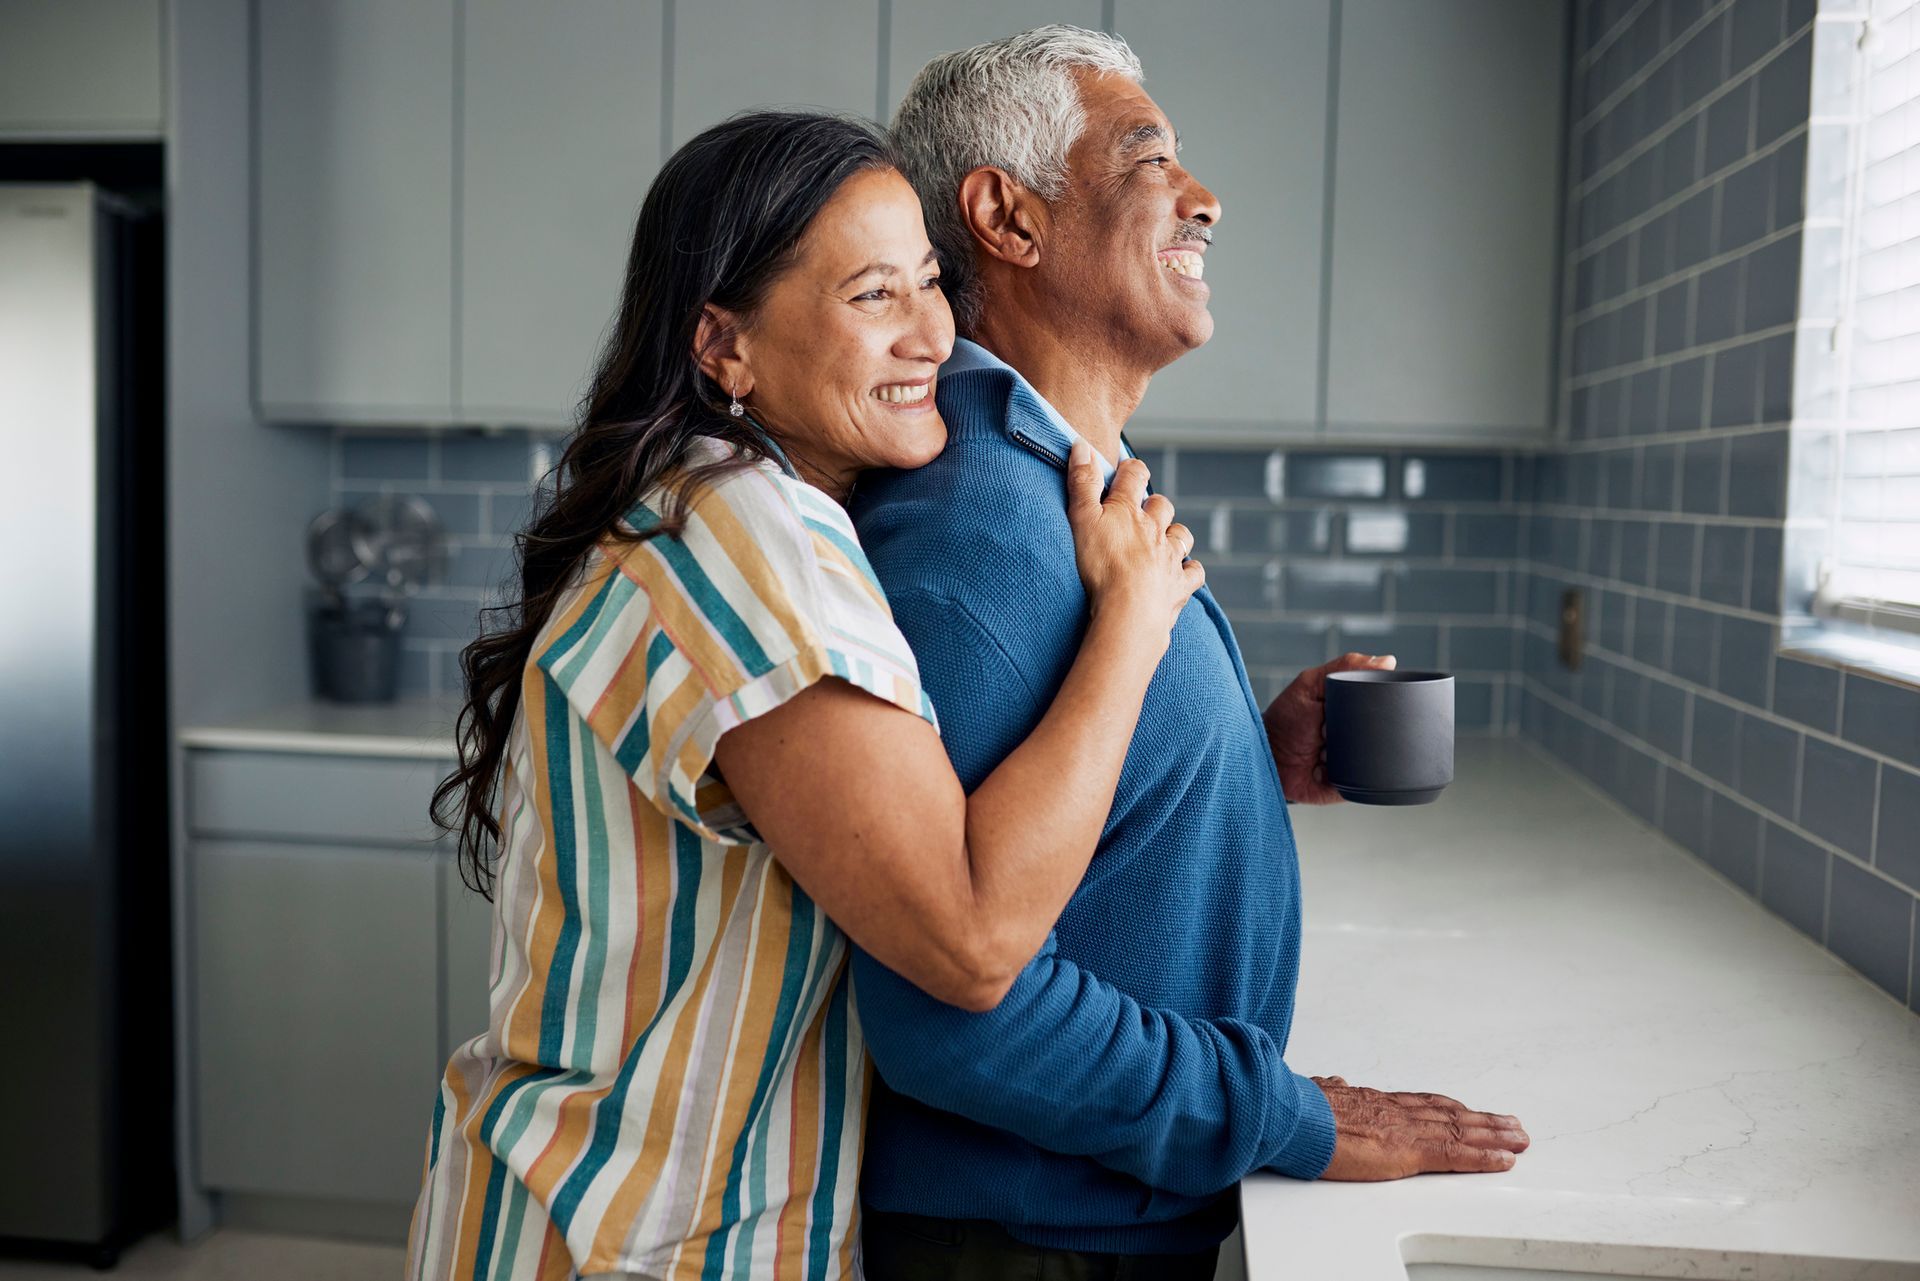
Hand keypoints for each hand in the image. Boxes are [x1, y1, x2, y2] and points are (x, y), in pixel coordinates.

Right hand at [1065, 442, 1203, 643]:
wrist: (1130, 611)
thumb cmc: (1101, 566)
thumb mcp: (1081, 519)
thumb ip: (1082, 482)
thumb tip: (1081, 444)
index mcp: (1129, 511)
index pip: (1135, 476)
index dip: (1131, 470)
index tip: (1126, 470)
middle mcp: (1155, 529)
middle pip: (1162, 505)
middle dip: (1154, 504)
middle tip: (1141, 510)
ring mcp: (1170, 557)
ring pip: (1181, 535)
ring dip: (1174, 534)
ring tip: (1162, 540)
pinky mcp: (1180, 585)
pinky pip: (1193, 573)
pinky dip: (1189, 570)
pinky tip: (1181, 573)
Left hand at [1263, 652, 1396, 803]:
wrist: (1265, 758)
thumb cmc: (1284, 721)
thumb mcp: (1309, 685)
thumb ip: (1343, 667)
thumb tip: (1387, 660)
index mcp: (1353, 711)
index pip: (1380, 705)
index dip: (1369, 704)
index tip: (1340, 708)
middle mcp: (1359, 737)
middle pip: (1382, 733)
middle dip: (1355, 730)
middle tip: (1325, 730)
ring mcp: (1357, 763)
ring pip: (1375, 759)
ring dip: (1348, 753)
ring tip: (1322, 750)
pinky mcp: (1351, 788)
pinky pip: (1364, 784)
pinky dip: (1345, 774)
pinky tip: (1324, 768)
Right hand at [1311, 1076, 1529, 1180]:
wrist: (1292, 1116)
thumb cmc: (1297, 1109)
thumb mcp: (1314, 1094)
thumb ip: (1329, 1092)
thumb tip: (1332, 1084)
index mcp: (1374, 1102)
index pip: (1423, 1104)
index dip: (1450, 1108)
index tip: (1469, 1110)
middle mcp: (1397, 1112)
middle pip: (1451, 1115)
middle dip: (1483, 1121)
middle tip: (1511, 1125)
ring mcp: (1406, 1129)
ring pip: (1462, 1131)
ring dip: (1495, 1135)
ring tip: (1519, 1138)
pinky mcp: (1408, 1151)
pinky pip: (1456, 1155)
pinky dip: (1484, 1157)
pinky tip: (1505, 1159)